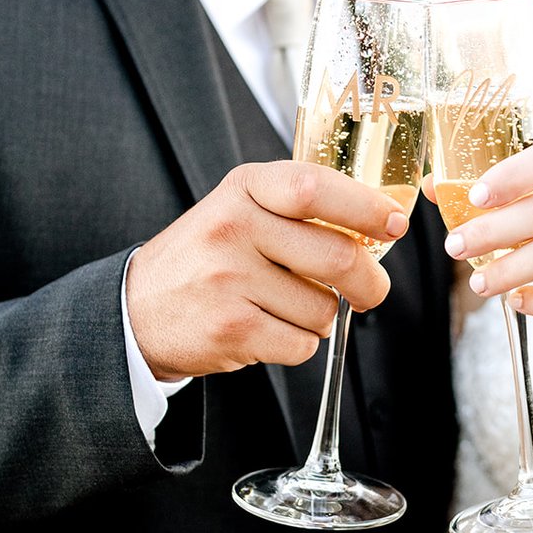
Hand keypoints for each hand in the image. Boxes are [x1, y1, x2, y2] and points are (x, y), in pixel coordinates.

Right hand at [126, 162, 408, 378]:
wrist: (137, 309)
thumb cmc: (209, 255)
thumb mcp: (243, 208)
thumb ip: (301, 207)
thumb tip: (382, 223)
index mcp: (245, 187)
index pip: (315, 188)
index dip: (366, 207)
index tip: (395, 224)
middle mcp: (234, 226)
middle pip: (337, 255)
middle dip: (369, 281)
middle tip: (370, 291)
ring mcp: (229, 279)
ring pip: (324, 307)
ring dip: (323, 316)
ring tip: (288, 308)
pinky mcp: (231, 329)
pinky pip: (302, 345)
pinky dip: (300, 344)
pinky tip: (271, 329)